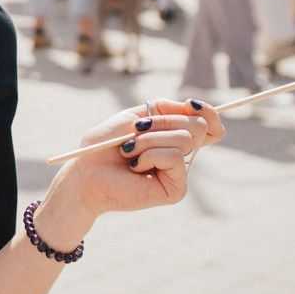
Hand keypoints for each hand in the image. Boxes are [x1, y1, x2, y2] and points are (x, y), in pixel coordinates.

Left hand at [41, 99, 224, 244]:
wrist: (86, 172)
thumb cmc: (104, 146)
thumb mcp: (133, 116)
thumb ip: (164, 108)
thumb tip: (193, 107)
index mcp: (173, 138)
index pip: (209, 124)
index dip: (208, 112)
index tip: (190, 104)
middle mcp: (181, 156)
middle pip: (198, 126)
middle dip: (162, 121)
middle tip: (136, 130)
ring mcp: (180, 173)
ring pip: (184, 139)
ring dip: (149, 139)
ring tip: (128, 151)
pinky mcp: (176, 189)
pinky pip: (174, 157)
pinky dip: (149, 155)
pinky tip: (134, 166)